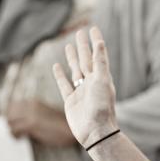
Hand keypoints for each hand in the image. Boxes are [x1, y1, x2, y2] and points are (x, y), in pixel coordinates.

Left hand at [6, 99, 74, 146]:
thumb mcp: (44, 114)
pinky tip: (22, 138)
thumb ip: (32, 114)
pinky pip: (14, 130)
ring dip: (12, 129)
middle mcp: (30, 105)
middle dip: (10, 122)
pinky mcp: (32, 124)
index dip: (11, 116)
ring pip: (9, 121)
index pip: (12, 106)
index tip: (14, 124)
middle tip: (16, 131)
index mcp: (33, 102)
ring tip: (19, 135)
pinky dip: (15, 135)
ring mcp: (30, 113)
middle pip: (8, 112)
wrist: (71, 130)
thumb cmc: (60, 126)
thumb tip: (19, 121)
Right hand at [52, 27, 117, 148]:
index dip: (95, 41)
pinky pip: (64, 84)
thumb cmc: (102, 107)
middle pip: (85, 59)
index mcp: (101, 77)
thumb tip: (100, 42)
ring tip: (68, 45)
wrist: (95, 132)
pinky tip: (56, 66)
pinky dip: (60, 75)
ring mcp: (80, 91)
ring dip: (72, 58)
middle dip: (83, 46)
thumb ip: (100, 62)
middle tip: (79, 31)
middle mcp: (91, 82)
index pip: (97, 54)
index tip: (92, 28)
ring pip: (75, 70)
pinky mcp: (70, 101)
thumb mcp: (103, 82)